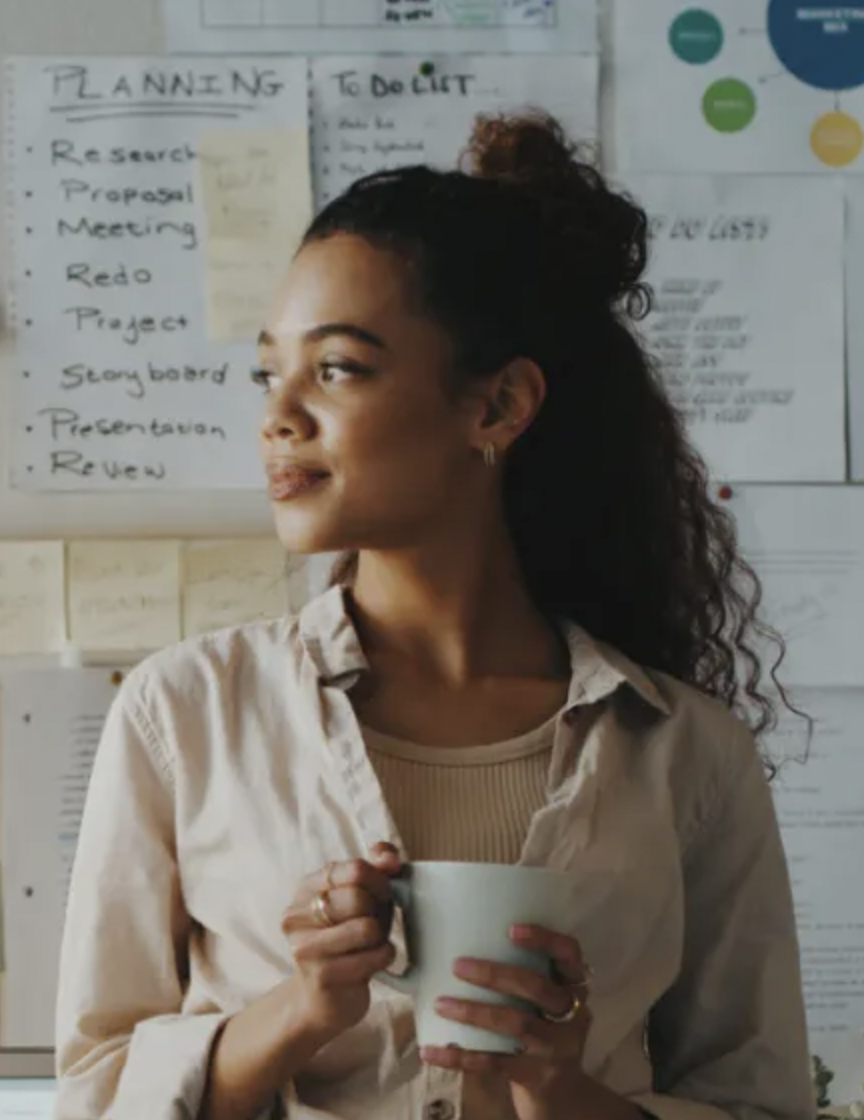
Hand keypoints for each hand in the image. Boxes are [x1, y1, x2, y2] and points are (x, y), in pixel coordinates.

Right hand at [282, 842, 400, 1044]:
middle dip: (379, 911)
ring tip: (371, 944)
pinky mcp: (320, 976)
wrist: (324, 998)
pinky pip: (372, 957)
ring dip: (381, 937)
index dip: (380, 880)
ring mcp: (304, 946)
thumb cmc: (350, 940)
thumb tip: (389, 857)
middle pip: (359, 898)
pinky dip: (383, 957)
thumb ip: (377, 868)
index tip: (384, 892)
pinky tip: (374, 962)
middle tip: (376, 924)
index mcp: (307, 887)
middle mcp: (297, 914)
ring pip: (366, 928)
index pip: (354, 868)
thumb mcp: (364, 898)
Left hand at [421, 924, 593, 1119]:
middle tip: (458, 965)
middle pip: (536, 987)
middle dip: (495, 974)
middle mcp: (572, 1015)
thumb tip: (464, 942)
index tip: (511, 929)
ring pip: (515, 1023)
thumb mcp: (548, 1002)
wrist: (563, 1094)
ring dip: (474, 1012)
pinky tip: (431, 1052)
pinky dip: (460, 1057)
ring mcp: (555, 1048)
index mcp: (574, 987)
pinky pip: (494, 1064)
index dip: (544, 939)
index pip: (569, 953)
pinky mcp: (536, 1076)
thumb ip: (525, 976)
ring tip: (441, 1004)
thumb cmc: (543, 1031)